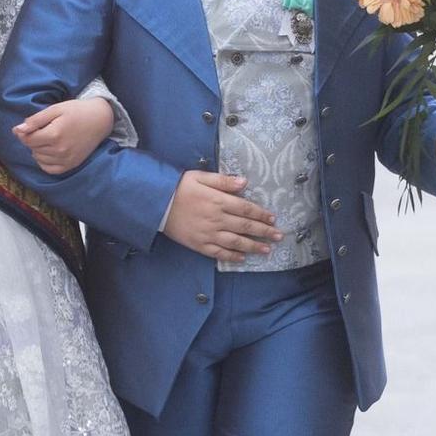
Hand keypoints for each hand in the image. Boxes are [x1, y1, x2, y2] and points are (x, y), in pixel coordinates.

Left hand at [13, 97, 114, 174]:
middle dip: (32, 139)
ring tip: (48, 138)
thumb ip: (35, 120)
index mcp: (55, 134)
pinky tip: (49, 151)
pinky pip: (49, 169)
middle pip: (33, 148)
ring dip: (38, 150)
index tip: (28, 126)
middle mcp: (60, 150)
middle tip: (43, 129)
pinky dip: (44, 161)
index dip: (24, 132)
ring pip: (39, 159)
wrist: (100, 119)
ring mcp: (66, 160)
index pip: (27, 139)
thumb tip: (17, 130)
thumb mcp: (55, 109)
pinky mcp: (71, 165)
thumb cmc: (77, 111)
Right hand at [161, 171, 281, 259]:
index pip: (246, 209)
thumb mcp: (200, 176)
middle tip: (279, 236)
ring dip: (253, 246)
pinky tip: (242, 258)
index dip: (261, 214)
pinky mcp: (199, 245)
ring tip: (267, 249)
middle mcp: (217, 219)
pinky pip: (219, 253)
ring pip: (236, 242)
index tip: (273, 218)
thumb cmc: (179, 187)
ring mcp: (208, 234)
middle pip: (245, 227)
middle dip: (264, 232)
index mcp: (218, 201)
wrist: (156, 204)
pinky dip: (232, 256)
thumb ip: (223, 180)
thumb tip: (244, 182)